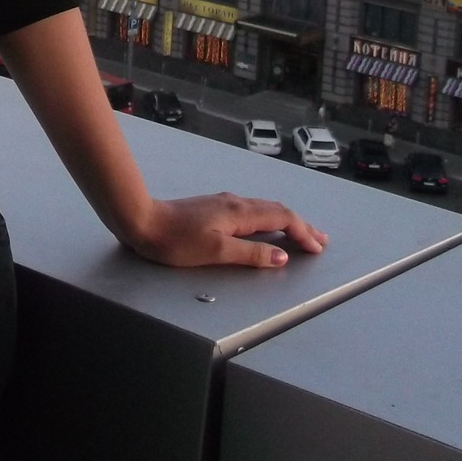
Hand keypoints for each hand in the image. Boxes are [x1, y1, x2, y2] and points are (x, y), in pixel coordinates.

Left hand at [124, 193, 326, 269]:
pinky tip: (265, 227)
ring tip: (300, 233)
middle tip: (319, 239)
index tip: (316, 248)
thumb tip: (281, 257)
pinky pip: (252, 211)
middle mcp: (235, 203)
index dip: (302, 233)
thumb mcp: (216, 252)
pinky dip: (268, 219)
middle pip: (277, 211)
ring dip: (286, 221)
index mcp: (239, 212)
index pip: (282, 218)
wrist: (142, 220)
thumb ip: (251, 254)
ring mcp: (223, 203)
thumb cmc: (176, 240)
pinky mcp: (213, 207)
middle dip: (301, 225)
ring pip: (264, 209)